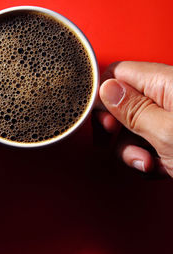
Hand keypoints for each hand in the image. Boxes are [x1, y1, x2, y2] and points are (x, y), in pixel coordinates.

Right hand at [97, 61, 172, 177]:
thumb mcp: (167, 131)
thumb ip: (133, 109)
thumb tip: (105, 89)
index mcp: (166, 82)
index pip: (118, 73)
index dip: (102, 96)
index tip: (101, 120)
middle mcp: (167, 95)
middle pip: (121, 103)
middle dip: (115, 129)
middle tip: (114, 140)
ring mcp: (171, 116)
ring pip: (132, 128)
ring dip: (132, 150)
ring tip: (147, 163)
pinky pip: (148, 142)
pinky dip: (149, 158)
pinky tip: (160, 168)